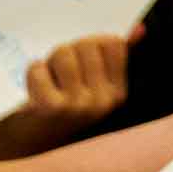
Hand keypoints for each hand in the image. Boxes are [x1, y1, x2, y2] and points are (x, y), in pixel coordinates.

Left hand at [21, 25, 143, 133]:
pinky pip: (40, 69)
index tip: (83, 64)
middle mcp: (104, 101)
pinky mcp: (51, 108)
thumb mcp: (95, 83)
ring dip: (50, 62)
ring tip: (49, 80)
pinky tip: (36, 86)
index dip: (93, 45)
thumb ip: (117, 55)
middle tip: (61, 74)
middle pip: (87, 45)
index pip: (113, 43)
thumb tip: (139, 28)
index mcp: (119, 93)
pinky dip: (33, 71)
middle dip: (69, 51)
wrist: (34, 143)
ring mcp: (79, 106)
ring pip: (64, 53)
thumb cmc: (66, 104)